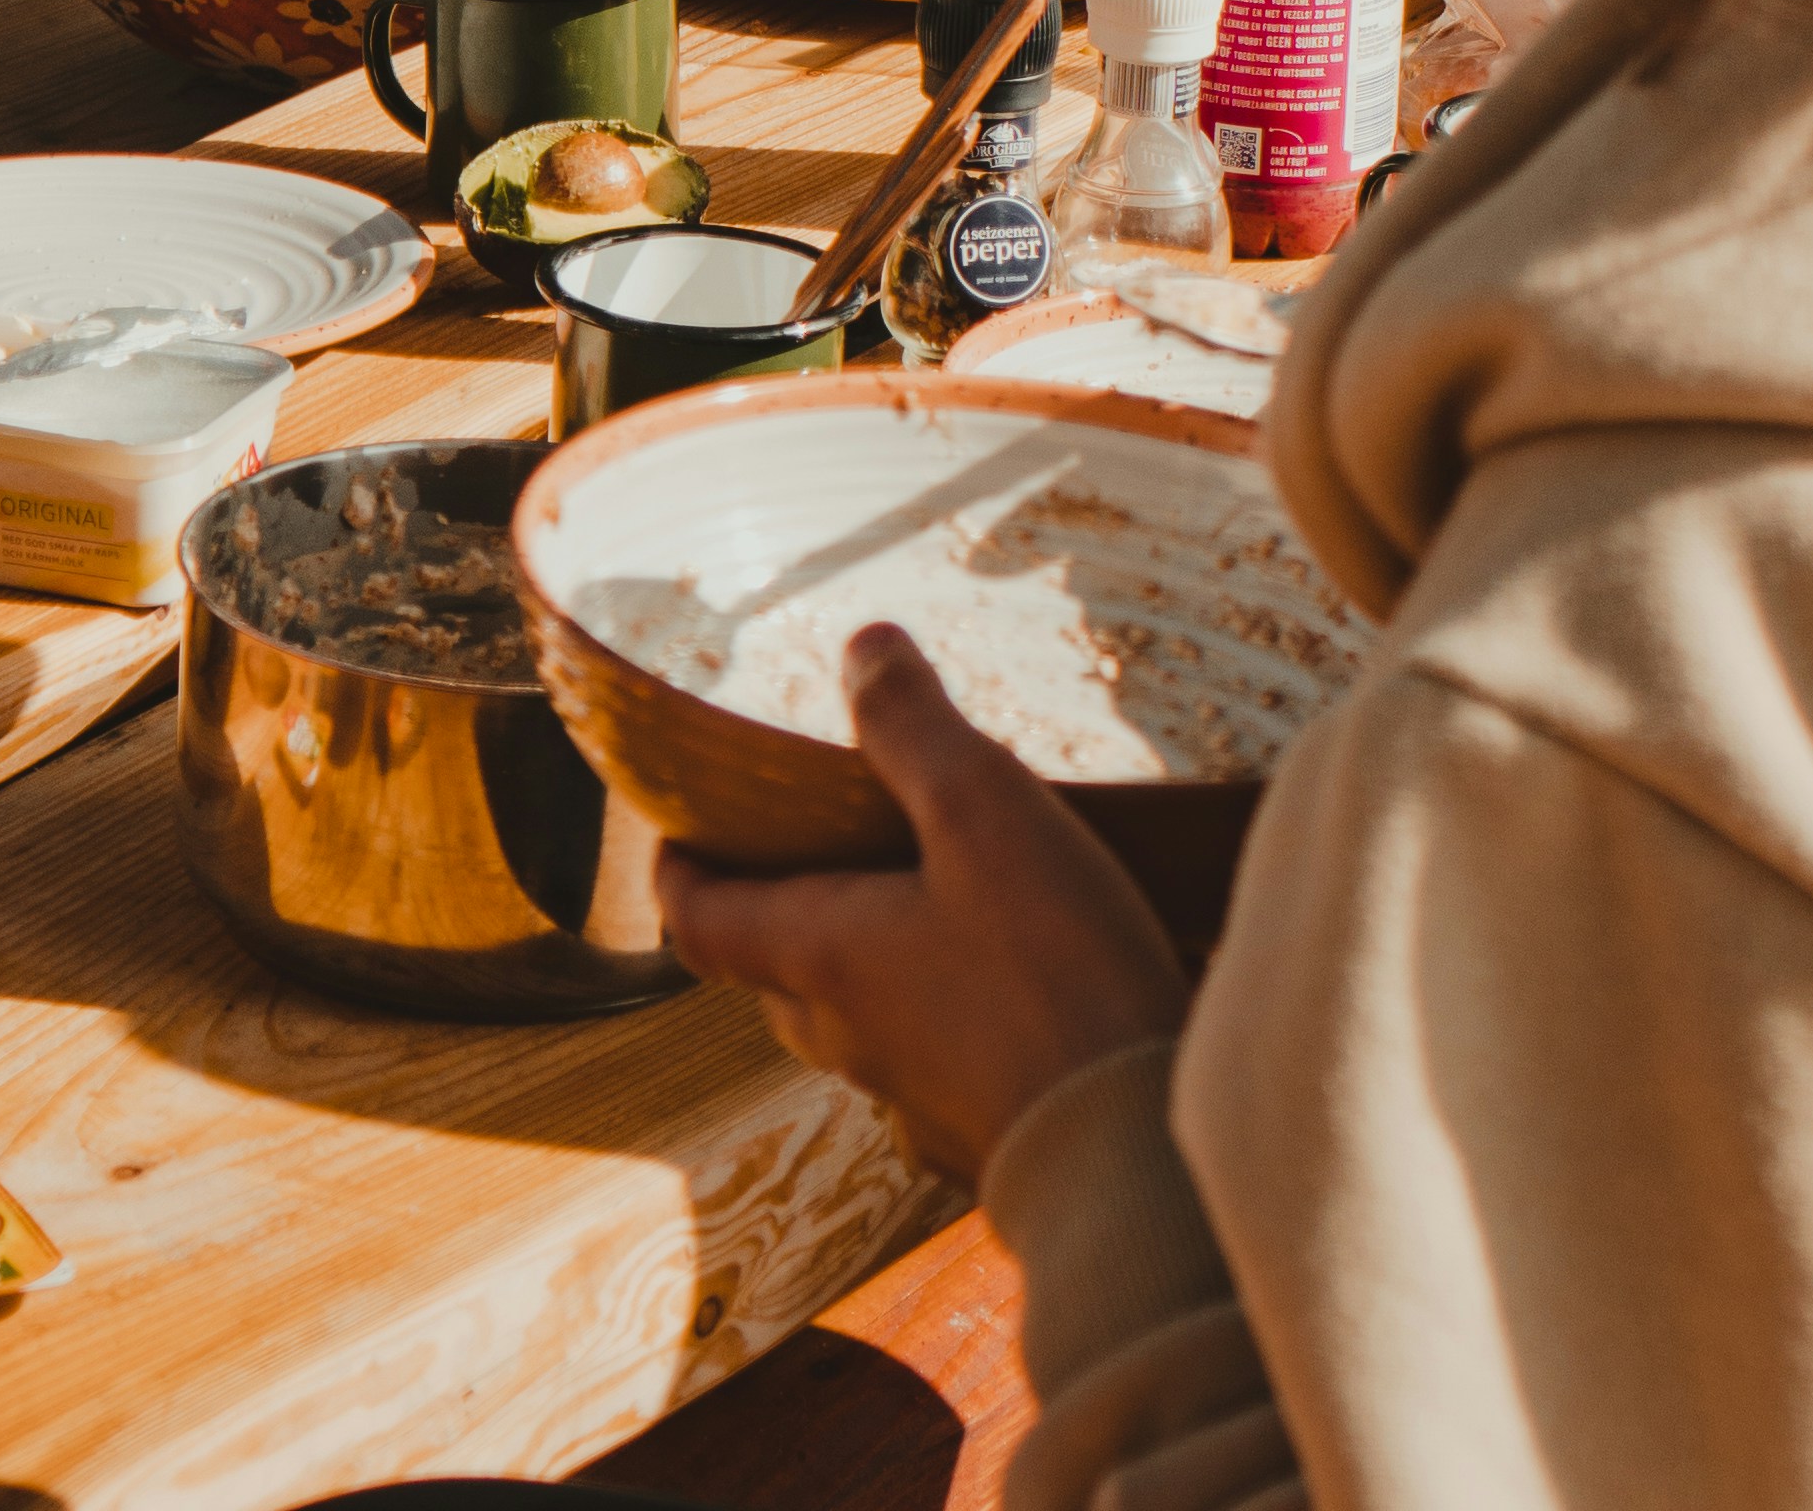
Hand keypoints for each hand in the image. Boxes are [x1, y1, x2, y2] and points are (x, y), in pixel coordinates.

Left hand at [656, 626, 1189, 1179]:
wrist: (1133, 1163)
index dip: (680, 870)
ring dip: (860, 969)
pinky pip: (934, 1073)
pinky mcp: (985, 1141)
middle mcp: (852, 1040)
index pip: (701, 921)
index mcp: (824, 958)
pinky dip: (940, 1023)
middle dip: (772, 912)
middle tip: (804, 848)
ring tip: (914, 905)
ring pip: (853, 1027)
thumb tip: (859, 649)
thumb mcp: (986, 816)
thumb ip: (914, 730)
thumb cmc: (1050, 978)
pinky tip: (1004, 995)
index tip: (679, 830)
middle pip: (773, 974)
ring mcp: (917, 1104)